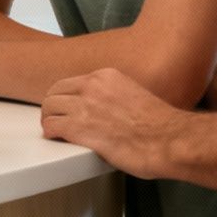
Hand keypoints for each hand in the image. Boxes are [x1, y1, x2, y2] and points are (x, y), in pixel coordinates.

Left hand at [39, 69, 187, 179]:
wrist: (168, 140)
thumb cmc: (161, 126)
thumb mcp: (136, 96)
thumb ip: (116, 97)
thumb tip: (109, 112)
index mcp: (107, 76)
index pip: (73, 82)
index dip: (67, 97)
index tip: (68, 107)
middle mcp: (92, 86)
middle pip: (55, 92)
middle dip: (53, 106)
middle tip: (56, 119)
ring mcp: (84, 105)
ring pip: (48, 108)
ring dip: (49, 119)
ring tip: (54, 130)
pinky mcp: (79, 127)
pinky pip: (50, 126)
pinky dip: (50, 133)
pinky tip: (56, 138)